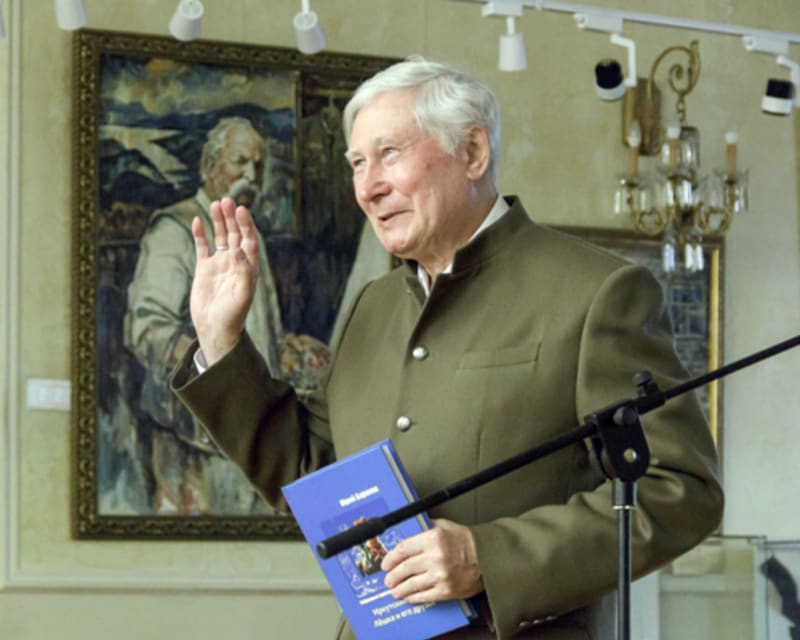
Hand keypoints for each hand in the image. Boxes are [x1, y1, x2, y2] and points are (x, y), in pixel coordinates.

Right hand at [190, 197, 259, 364]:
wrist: (215, 328)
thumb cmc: (233, 315)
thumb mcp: (242, 295)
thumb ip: (243, 272)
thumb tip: (239, 251)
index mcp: (248, 267)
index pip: (249, 240)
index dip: (246, 225)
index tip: (241, 209)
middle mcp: (235, 263)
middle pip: (235, 234)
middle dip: (232, 218)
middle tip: (227, 200)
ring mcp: (220, 264)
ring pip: (220, 237)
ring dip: (218, 221)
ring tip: (215, 204)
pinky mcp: (204, 269)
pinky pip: (202, 247)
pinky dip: (200, 234)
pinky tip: (196, 221)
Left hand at [381, 518, 483, 603]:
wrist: (488, 557)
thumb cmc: (467, 541)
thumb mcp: (445, 525)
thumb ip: (426, 527)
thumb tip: (409, 530)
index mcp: (433, 538)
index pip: (403, 549)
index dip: (390, 558)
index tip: (386, 563)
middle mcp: (435, 557)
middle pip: (404, 568)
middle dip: (392, 576)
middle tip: (387, 579)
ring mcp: (440, 575)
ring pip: (411, 584)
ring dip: (399, 588)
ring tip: (395, 590)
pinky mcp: (446, 590)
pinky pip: (423, 596)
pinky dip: (413, 597)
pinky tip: (408, 597)